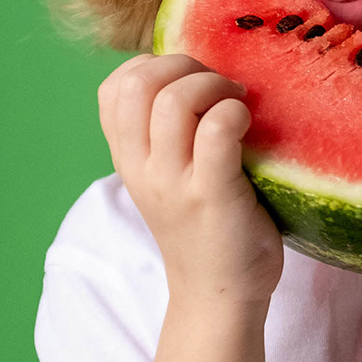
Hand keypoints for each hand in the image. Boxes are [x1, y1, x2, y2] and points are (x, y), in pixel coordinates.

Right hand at [98, 54, 283, 305]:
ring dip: (214, 86)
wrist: (219, 295)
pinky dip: (235, 113)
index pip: (113, 88)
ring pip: (175, 100)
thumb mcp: (166, 178)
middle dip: (184, 66)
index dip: (152, 67)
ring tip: (237, 105)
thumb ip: (166, 135)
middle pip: (137, 84)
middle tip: (218, 88)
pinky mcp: (211, 195)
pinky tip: (248, 126)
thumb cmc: (205, 228)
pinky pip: (216, 130)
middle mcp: (141, 168)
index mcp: (128, 159)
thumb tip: (196, 75)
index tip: (188, 83)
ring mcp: (173, 183)